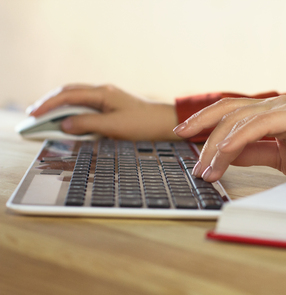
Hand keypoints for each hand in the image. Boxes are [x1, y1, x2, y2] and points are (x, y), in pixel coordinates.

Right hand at [28, 84, 180, 140]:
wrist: (165, 123)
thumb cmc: (144, 124)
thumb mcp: (114, 127)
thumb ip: (88, 124)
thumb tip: (65, 125)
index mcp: (102, 93)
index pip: (68, 95)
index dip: (49, 104)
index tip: (34, 114)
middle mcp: (103, 91)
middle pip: (70, 92)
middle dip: (50, 102)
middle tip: (34, 115)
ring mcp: (107, 97)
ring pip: (77, 98)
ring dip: (61, 107)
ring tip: (46, 117)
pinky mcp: (111, 105)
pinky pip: (87, 105)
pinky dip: (73, 111)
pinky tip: (69, 119)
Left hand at [173, 95, 285, 181]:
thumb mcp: (279, 158)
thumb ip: (254, 152)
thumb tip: (226, 154)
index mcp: (272, 114)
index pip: (231, 112)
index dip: (206, 120)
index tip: (185, 134)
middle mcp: (276, 107)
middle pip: (229, 110)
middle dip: (201, 123)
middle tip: (182, 138)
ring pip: (239, 119)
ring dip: (216, 144)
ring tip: (205, 168)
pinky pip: (259, 126)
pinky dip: (237, 140)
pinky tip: (223, 154)